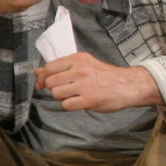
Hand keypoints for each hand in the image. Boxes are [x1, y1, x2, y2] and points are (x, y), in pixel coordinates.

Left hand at [35, 53, 159, 111]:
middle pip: (51, 83)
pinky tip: (81, 102)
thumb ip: (61, 68)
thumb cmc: (106, 76)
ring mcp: (85, 84)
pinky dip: (71, 106)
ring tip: (76, 95)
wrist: (129, 85)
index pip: (49, 68)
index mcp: (78, 59)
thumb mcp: (84, 65)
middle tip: (67, 90)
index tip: (42, 85)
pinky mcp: (89, 99)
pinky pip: (67, 105)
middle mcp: (80, 69)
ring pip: (57, 94)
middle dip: (55, 89)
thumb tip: (37, 72)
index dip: (42, 78)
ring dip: (64, 98)